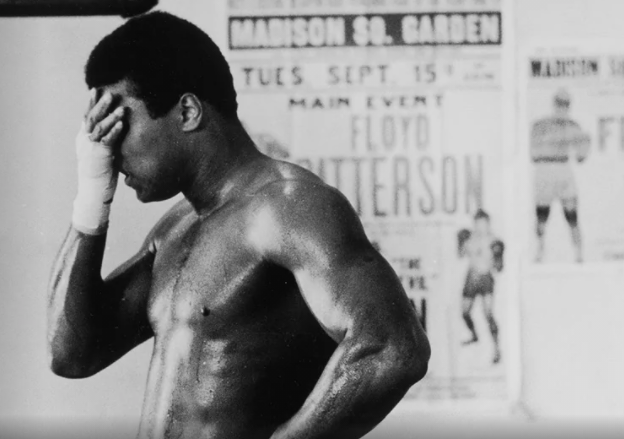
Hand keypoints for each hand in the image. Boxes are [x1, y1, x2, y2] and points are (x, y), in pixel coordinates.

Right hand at [72, 89, 125, 234]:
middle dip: (100, 105)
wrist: (93, 192)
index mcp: (83, 139)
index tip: (95, 90)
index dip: (91, 104)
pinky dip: (115, 130)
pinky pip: (107, 140)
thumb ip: (106, 141)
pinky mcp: (99, 155)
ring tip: (119, 106)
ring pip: (99, 127)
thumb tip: (116, 132)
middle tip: (108, 93)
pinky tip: (122, 123)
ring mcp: (91, 148)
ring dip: (110, 116)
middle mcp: (84, 141)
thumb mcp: (102, 153)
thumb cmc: (100, 174)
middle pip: (91, 118)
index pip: (86, 117)